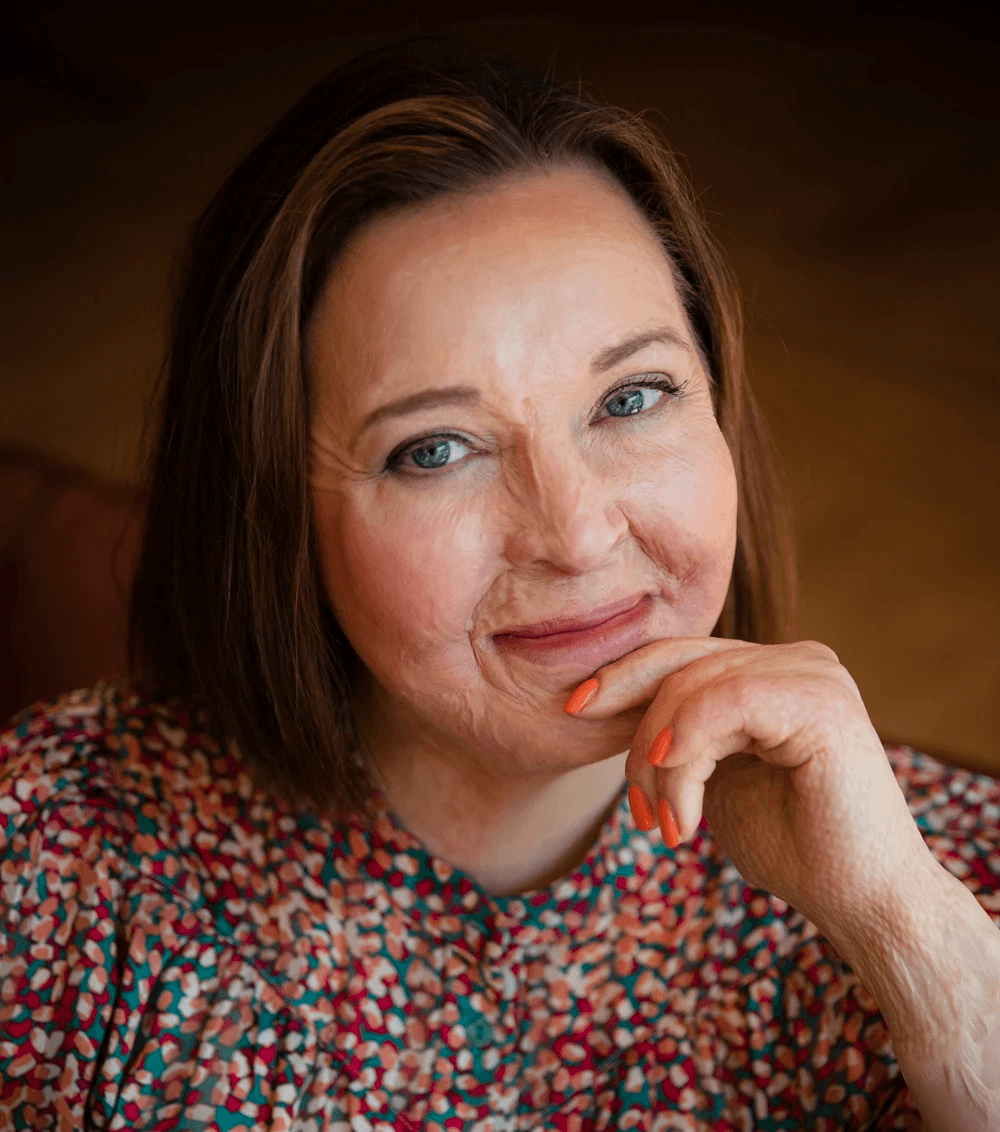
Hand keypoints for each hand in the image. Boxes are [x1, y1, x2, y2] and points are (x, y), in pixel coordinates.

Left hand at [564, 637, 937, 945]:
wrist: (863, 904)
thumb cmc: (793, 846)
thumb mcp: (715, 777)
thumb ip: (682, 735)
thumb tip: (619, 710)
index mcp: (771, 672)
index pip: (679, 656)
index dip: (620, 677)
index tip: (573, 710)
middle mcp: (795, 660)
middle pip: (678, 668)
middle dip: (637, 736)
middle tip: (639, 812)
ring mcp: (812, 673)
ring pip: (693, 688)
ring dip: (662, 765)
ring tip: (669, 827)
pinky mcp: (821, 700)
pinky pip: (726, 701)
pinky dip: (688, 747)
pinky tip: (678, 798)